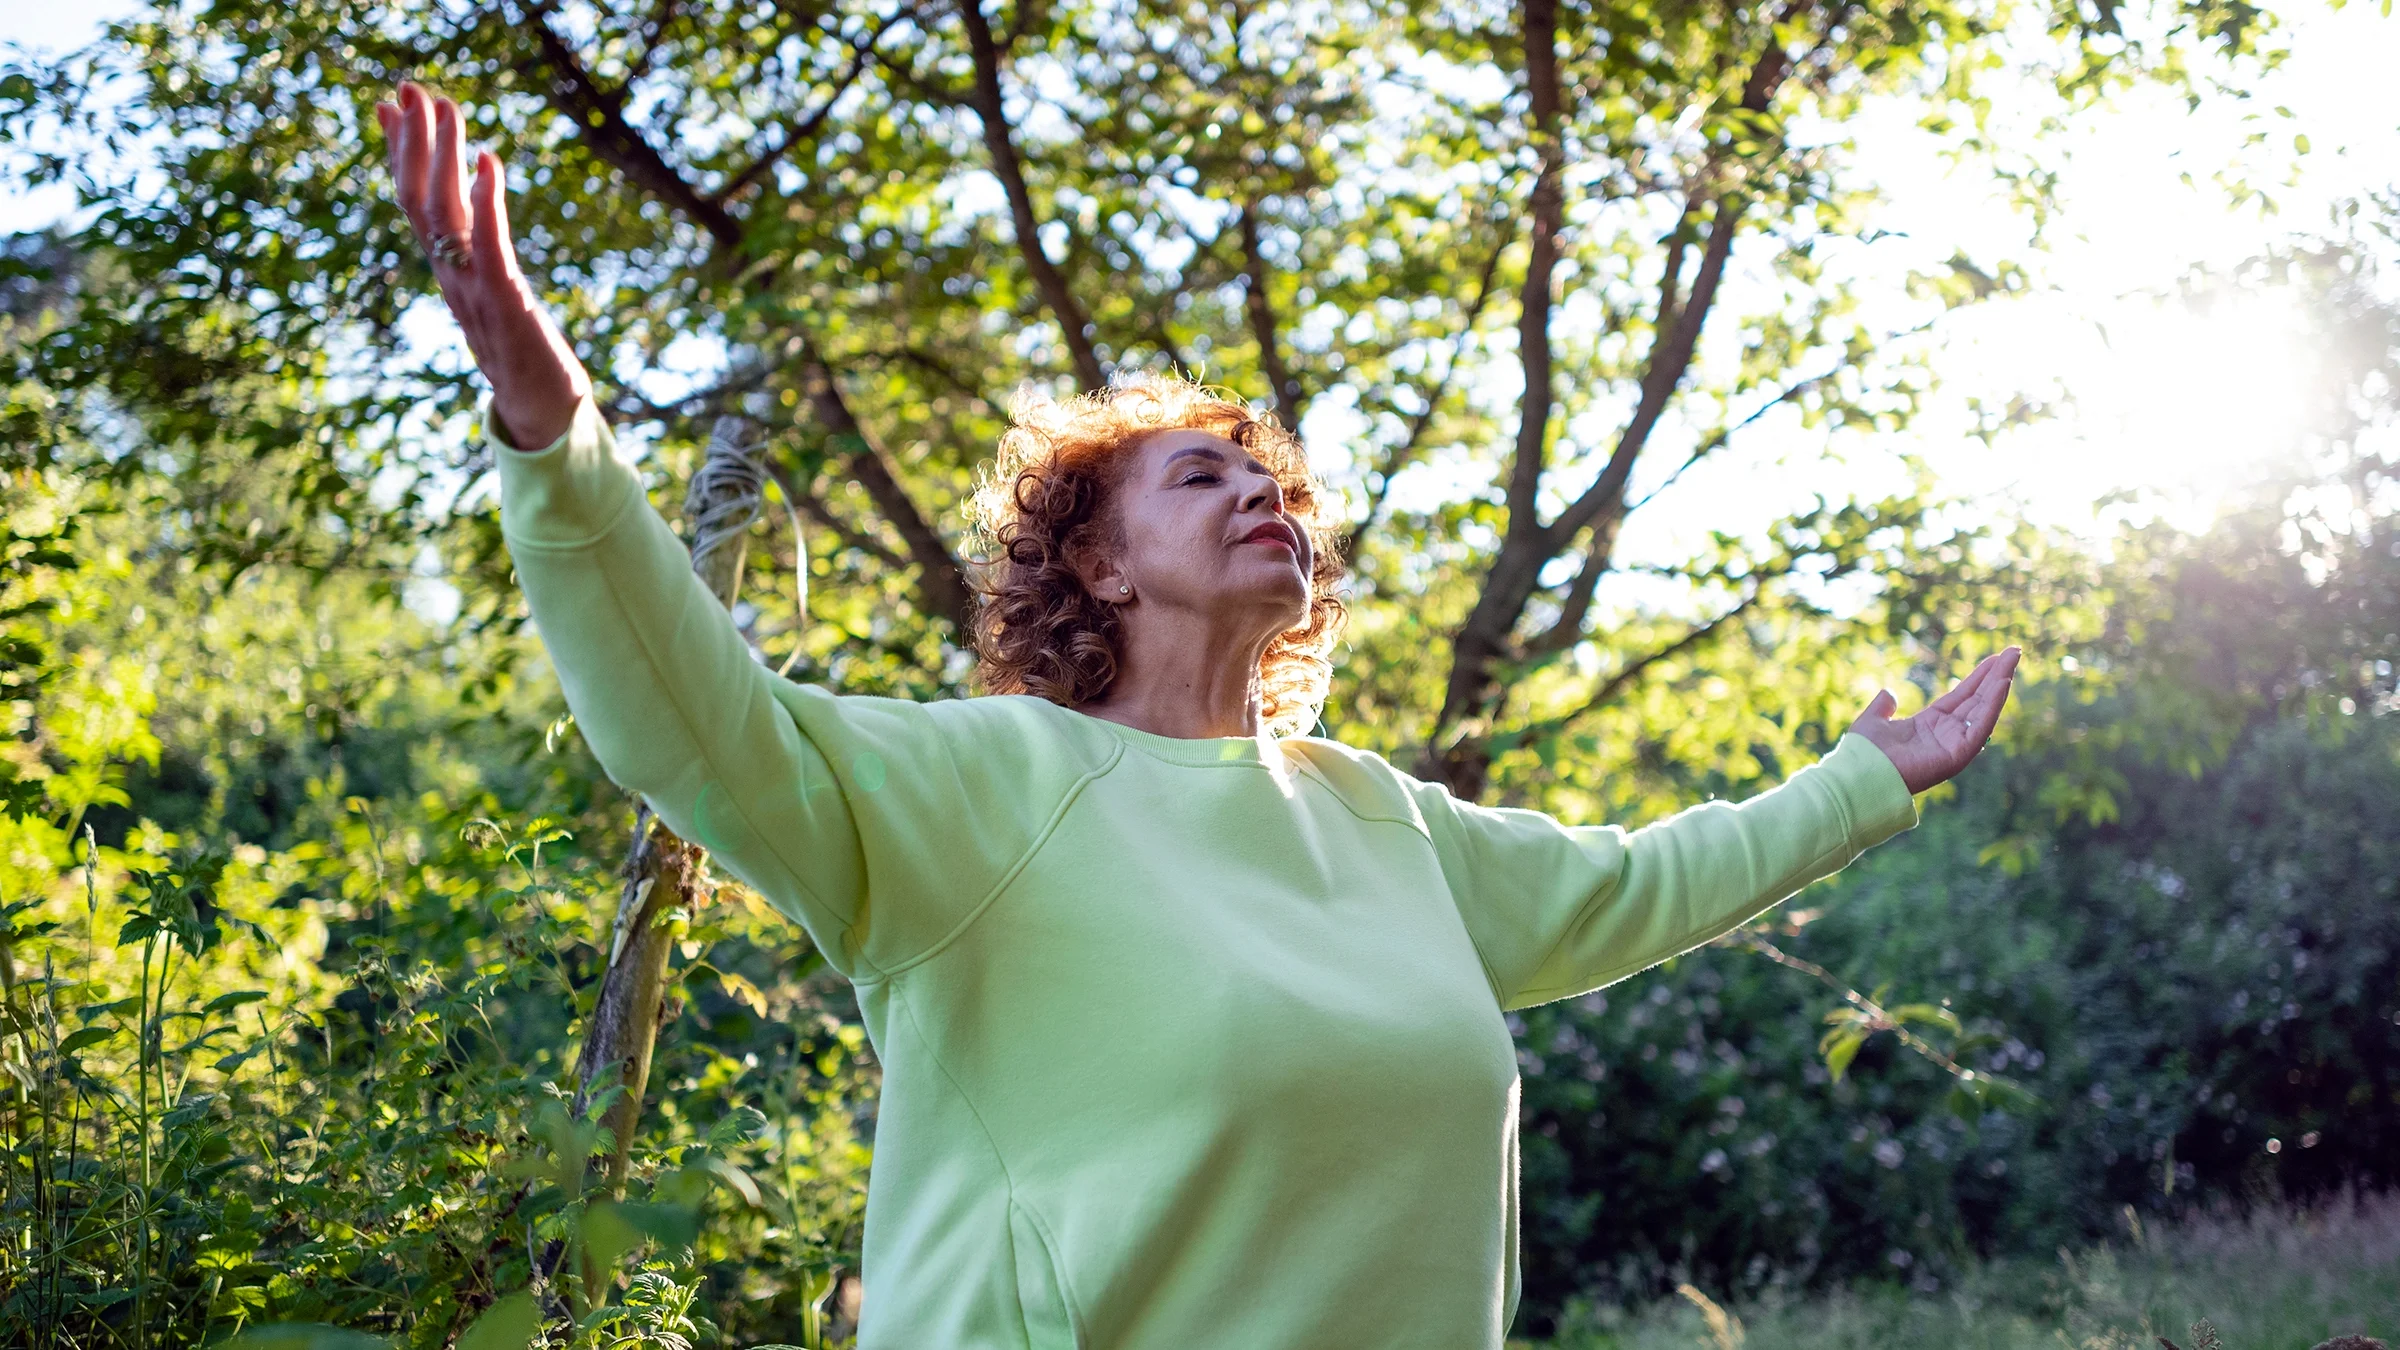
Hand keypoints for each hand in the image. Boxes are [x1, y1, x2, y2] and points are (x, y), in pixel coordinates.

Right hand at [375, 83, 589, 449]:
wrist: (544, 416)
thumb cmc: (526, 358)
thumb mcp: (495, 296)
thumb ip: (481, 258)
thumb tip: (474, 224)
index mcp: (450, 273)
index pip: (415, 203)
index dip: (401, 153)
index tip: (389, 105)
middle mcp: (453, 278)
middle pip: (420, 200)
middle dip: (413, 142)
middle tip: (407, 88)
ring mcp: (474, 292)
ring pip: (444, 216)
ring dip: (442, 158)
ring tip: (443, 108)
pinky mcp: (506, 306)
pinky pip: (489, 246)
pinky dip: (487, 202)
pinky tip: (489, 161)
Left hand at [1847, 647, 2020, 794]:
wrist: (1858, 775)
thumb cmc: (1863, 754)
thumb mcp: (1873, 721)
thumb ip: (1883, 706)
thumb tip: (1889, 693)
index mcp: (1930, 725)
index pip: (1961, 696)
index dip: (1978, 678)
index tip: (1994, 658)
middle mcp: (1947, 735)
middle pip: (1978, 700)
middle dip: (1996, 675)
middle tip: (2014, 651)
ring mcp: (1954, 745)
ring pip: (1984, 709)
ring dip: (2000, 683)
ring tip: (2013, 658)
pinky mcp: (1958, 755)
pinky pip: (1981, 727)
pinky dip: (1993, 706)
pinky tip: (2003, 683)